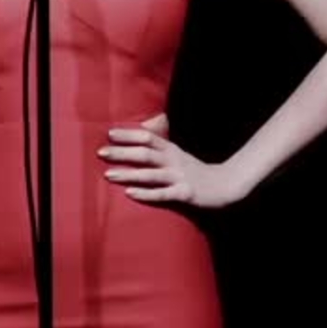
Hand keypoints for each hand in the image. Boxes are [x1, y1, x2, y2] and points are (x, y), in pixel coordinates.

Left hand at [98, 113, 246, 208]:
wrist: (226, 185)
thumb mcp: (178, 154)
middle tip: (100, 153)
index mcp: (172, 150)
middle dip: (122, 153)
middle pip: (145, 154)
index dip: (129, 134)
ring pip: (150, 174)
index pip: (148, 137)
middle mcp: (174, 161)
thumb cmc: (195, 170)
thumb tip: (140, 135)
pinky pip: (163, 194)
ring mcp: (180, 177)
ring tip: (108, 174)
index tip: (109, 134)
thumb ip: (160, 147)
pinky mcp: (185, 194)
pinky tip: (129, 194)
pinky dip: (146, 193)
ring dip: (128, 174)